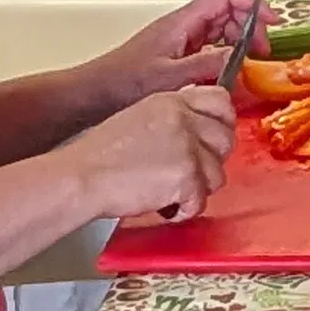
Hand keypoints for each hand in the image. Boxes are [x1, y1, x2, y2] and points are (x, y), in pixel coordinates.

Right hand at [69, 77, 235, 224]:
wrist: (83, 177)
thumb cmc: (101, 154)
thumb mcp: (140, 117)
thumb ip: (173, 118)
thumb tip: (197, 127)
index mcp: (172, 102)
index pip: (220, 100)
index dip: (223, 121)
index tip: (215, 137)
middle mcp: (184, 121)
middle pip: (225, 140)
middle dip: (211, 160)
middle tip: (189, 172)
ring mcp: (188, 149)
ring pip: (217, 174)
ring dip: (197, 188)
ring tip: (170, 191)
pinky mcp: (187, 179)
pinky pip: (201, 201)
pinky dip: (184, 210)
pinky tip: (166, 207)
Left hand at [109, 0, 266, 103]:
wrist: (97, 92)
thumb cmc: (127, 82)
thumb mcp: (170, 77)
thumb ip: (206, 66)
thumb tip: (239, 60)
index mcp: (183, 22)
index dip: (251, 3)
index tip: (271, 23)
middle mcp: (185, 25)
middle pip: (227, 11)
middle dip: (250, 26)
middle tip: (262, 53)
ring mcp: (181, 39)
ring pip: (220, 29)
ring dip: (239, 42)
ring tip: (250, 65)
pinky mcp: (178, 54)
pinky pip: (210, 46)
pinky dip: (225, 55)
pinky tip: (230, 74)